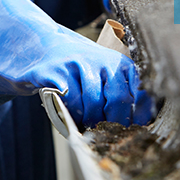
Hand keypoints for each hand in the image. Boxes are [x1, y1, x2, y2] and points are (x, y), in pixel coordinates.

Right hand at [0, 0, 152, 126]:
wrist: (39, 46)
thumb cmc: (76, 69)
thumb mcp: (102, 75)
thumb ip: (120, 95)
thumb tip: (141, 122)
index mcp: (119, 62)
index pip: (140, 91)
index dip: (138, 115)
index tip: (134, 130)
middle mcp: (102, 59)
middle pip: (119, 99)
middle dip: (115, 123)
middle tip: (108, 133)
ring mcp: (77, 63)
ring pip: (94, 103)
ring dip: (91, 121)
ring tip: (87, 124)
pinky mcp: (55, 71)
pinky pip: (70, 100)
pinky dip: (72, 114)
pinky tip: (71, 115)